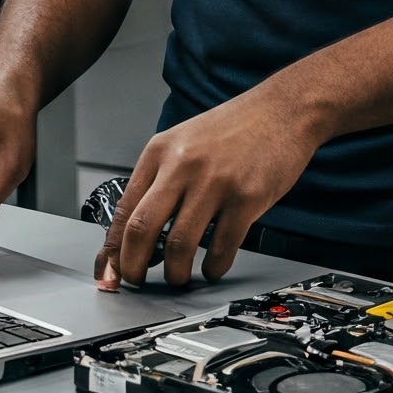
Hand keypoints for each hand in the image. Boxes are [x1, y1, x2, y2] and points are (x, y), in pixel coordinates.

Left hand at [98, 89, 319, 289]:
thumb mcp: (184, 142)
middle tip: (137, 282)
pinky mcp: (246, 198)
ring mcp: (215, 182)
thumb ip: (160, 179)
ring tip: (178, 277)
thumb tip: (137, 230)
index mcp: (159, 152)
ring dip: (175, 272)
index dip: (112, 250)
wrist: (283, 110)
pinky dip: (214, 266)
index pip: (124, 210)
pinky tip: (213, 267)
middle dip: (133, 267)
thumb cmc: (235, 128)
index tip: (109, 272)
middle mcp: (182, 165)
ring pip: (179, 245)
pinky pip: (222, 247)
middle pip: (142, 229)